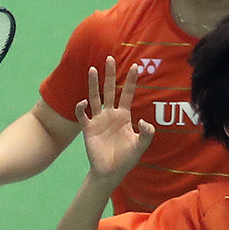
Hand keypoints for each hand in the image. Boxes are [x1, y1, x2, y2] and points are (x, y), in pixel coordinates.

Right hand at [75, 56, 154, 184]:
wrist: (111, 171)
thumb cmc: (127, 158)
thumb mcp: (140, 146)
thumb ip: (147, 134)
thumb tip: (145, 122)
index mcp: (124, 116)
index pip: (128, 94)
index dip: (131, 81)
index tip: (136, 66)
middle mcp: (111, 114)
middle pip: (110, 90)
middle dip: (110, 75)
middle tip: (110, 58)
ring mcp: (98, 120)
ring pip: (95, 98)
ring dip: (93, 84)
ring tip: (92, 69)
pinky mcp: (88, 129)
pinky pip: (82, 115)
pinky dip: (81, 108)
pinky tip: (83, 102)